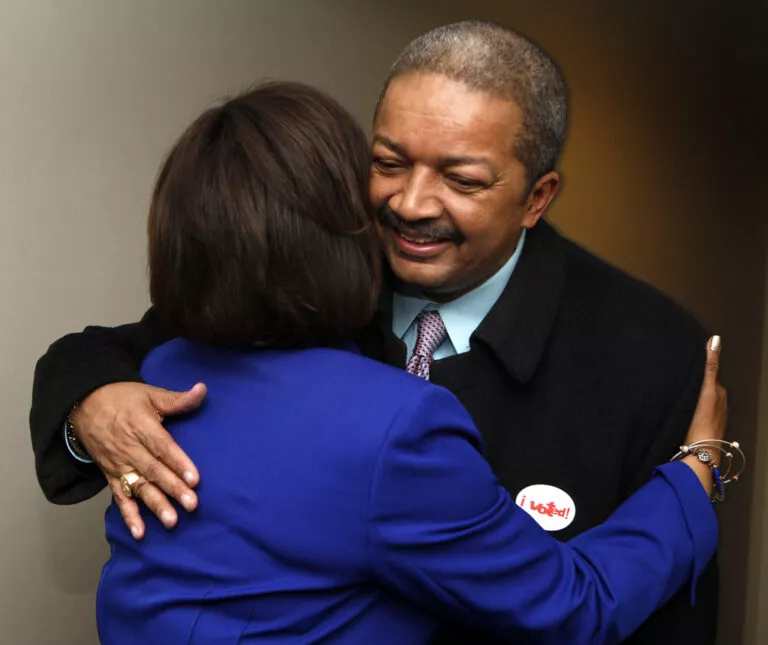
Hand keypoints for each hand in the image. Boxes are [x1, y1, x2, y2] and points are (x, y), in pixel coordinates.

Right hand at [72, 381, 206, 538]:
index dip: (179, 463)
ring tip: (171, 521)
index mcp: (141, 427)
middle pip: (154, 471)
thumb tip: (202, 390)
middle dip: (173, 488)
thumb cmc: (123, 398)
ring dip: (155, 505)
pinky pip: (120, 497)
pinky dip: (129, 516)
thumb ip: (177, 399)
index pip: (163, 448)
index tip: (195, 479)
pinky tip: (140, 532)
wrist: (84, 404)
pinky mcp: (111, 475)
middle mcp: (129, 449)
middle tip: (191, 504)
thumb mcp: (150, 394)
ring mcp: (119, 465)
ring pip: (139, 488)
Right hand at [682, 336, 727, 490]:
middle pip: (704, 388)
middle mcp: (718, 405)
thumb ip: (710, 365)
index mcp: (719, 394)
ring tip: (677, 395)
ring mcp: (710, 418)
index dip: (697, 369)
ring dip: (690, 398)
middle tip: (678, 379)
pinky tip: (680, 411)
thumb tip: (715, 340)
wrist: (699, 452)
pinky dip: (689, 409)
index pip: (708, 375)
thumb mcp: (705, 389)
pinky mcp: (700, 429)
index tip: (685, 364)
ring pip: (699, 402)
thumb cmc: (703, 422)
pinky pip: (695, 413)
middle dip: (694, 384)